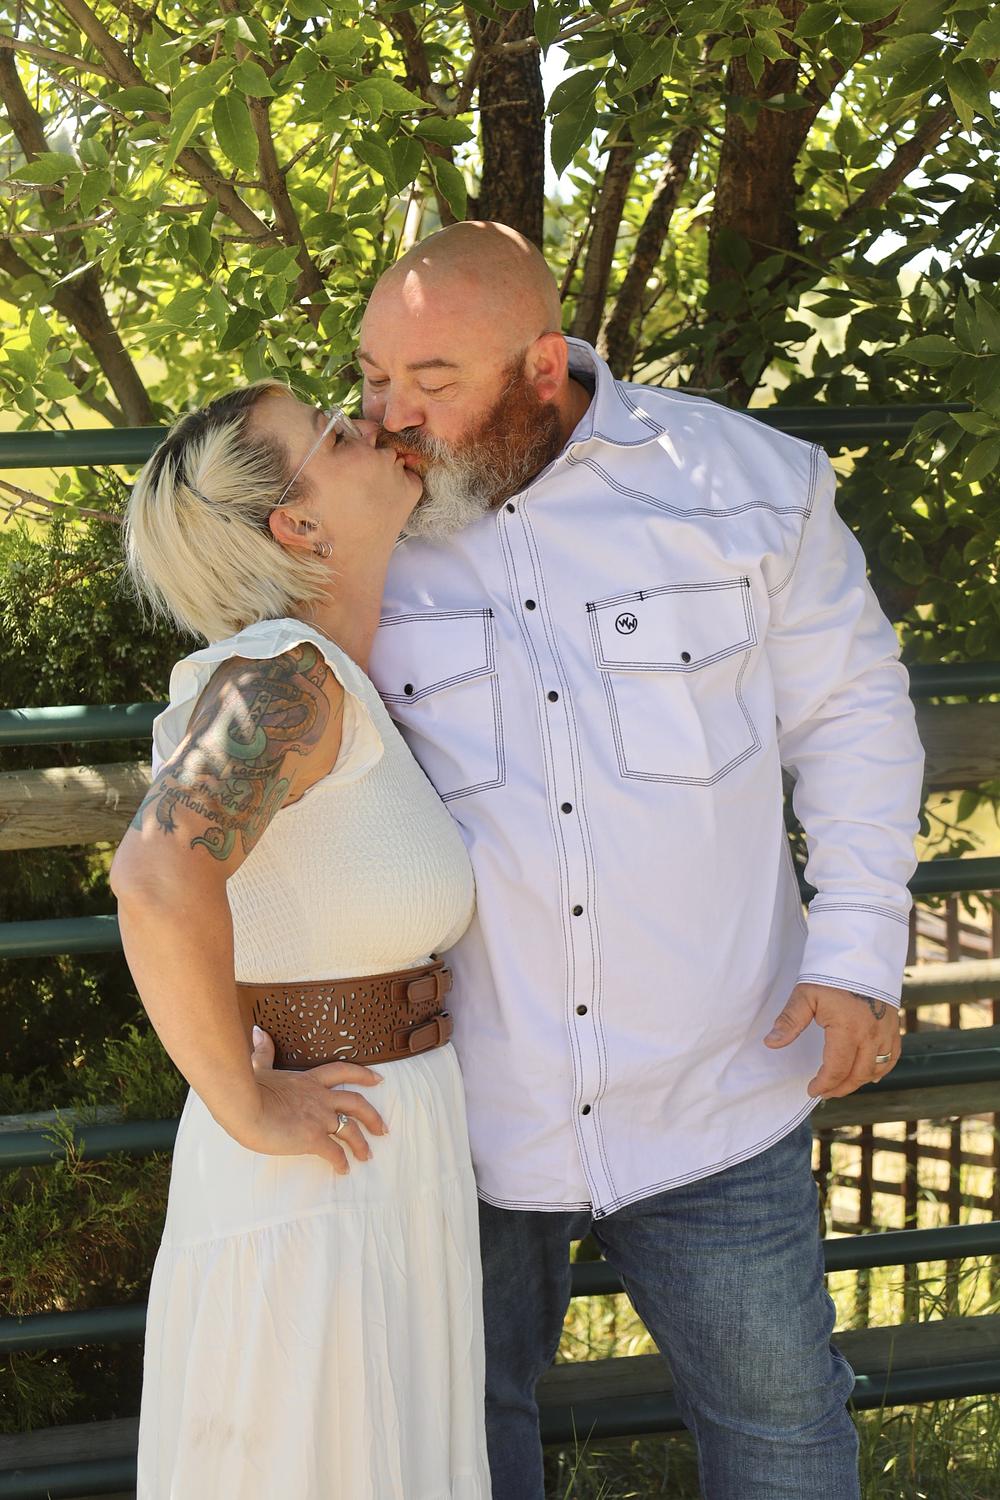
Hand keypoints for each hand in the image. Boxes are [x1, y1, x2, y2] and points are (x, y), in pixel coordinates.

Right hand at [240, 1025, 388, 1171]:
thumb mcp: (259, 1067)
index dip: (363, 1075)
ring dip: (361, 1144)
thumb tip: (257, 1032)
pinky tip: (343, 1169)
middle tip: (383, 1128)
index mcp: (309, 1081)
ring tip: (367, 1156)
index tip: (379, 1079)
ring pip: (351, 1130)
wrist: (245, 1106)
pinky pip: (334, 1152)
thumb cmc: (249, 1088)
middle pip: (356, 1103)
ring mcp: (319, 1118)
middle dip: (372, 1116)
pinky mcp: (313, 1138)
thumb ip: (263, 1052)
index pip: (342, 1071)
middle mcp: (320, 1098)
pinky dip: (341, 1162)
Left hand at [764, 982, 901, 1098]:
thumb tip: (770, 1043)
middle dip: (840, 1088)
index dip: (824, 1084)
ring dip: (859, 1080)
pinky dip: (882, 1068)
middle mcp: (872, 1035)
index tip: (811, 1090)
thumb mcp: (805, 995)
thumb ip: (790, 1022)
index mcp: (849, 1030)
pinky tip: (871, 1074)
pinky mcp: (894, 1024)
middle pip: (858, 1075)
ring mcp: (887, 1031)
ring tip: (841, 1084)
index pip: (837, 1069)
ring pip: (877, 1068)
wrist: (861, 952)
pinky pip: (893, 1055)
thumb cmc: (831, 973)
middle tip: (825, 1092)